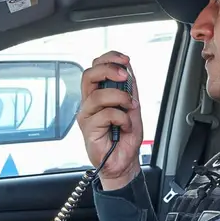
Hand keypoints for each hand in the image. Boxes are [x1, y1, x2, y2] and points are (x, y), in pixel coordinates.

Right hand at [76, 51, 142, 189]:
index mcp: (98, 95)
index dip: (109, 59)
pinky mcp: (88, 128)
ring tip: (130, 108)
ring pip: (99, 95)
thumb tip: (128, 68)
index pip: (95, 68)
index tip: (125, 60)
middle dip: (109, 71)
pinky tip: (125, 126)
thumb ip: (128, 89)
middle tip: (125, 77)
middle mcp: (89, 103)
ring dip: (121, 99)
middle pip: (88, 75)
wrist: (124, 161)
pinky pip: (106, 114)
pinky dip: (122, 118)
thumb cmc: (125, 137)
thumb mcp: (132, 107)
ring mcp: (87, 116)